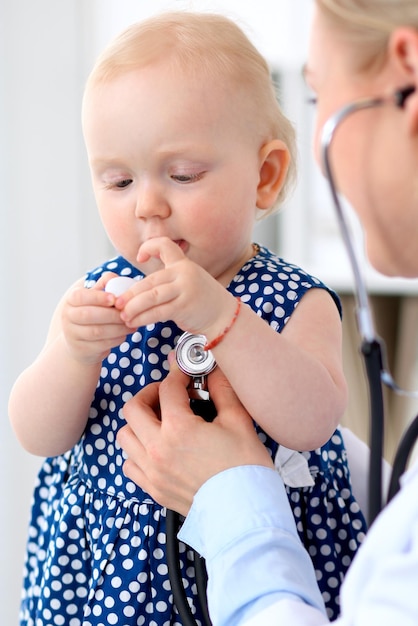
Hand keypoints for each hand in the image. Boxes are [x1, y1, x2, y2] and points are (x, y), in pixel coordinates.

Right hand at [61, 276, 133, 363]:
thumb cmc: (95, 313)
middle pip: (89, 315)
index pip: (81, 296)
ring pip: (96, 331)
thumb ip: (106, 285)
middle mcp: (67, 317)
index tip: (115, 299)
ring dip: (117, 328)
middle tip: (128, 314)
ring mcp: (72, 334)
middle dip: (112, 315)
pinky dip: (116, 339)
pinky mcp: (81, 349)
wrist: (81, 341)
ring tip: (131, 325)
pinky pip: (101, 344)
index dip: (98, 297)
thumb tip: (114, 278)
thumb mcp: (98, 297)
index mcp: (71, 300)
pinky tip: (124, 335)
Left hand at [113, 237, 235, 335]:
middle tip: (117, 303)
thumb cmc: (201, 300)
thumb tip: (137, 291)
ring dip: (134, 307)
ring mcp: (185, 289)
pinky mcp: (184, 306)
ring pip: (151, 297)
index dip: (149, 247)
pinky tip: (135, 323)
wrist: (223, 316)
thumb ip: (168, 280)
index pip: (165, 245)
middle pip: (150, 281)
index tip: (139, 257)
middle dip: (130, 293)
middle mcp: (184, 273)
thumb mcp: (188, 281)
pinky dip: (143, 318)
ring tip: (123, 316)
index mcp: (183, 264)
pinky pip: (158, 312)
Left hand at [117, 365, 272, 515]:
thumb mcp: (238, 422)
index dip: (178, 375)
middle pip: (133, 408)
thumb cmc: (245, 469)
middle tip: (168, 394)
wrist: (246, 514)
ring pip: (125, 436)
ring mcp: (152, 471)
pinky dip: (137, 451)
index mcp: (178, 429)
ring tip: (161, 421)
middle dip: (150, 394)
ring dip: (139, 423)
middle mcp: (157, 449)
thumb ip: (222, 391)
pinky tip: (157, 448)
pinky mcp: (153, 489)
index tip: (186, 375)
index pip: (168, 388)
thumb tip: (214, 372)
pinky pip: (129, 464)